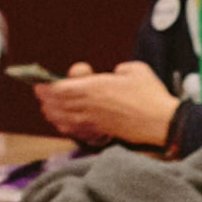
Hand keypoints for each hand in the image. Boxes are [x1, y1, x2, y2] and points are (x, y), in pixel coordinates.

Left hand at [37, 62, 180, 149]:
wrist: (161, 122)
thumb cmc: (150, 95)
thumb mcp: (135, 70)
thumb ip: (121, 69)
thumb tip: (116, 73)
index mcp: (95, 87)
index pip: (60, 89)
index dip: (46, 87)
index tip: (40, 83)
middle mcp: (90, 105)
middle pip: (57, 105)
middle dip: (46, 100)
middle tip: (42, 94)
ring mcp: (94, 121)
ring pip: (64, 119)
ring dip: (52, 114)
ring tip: (48, 109)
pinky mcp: (101, 132)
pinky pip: (76, 131)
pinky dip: (65, 127)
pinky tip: (63, 124)